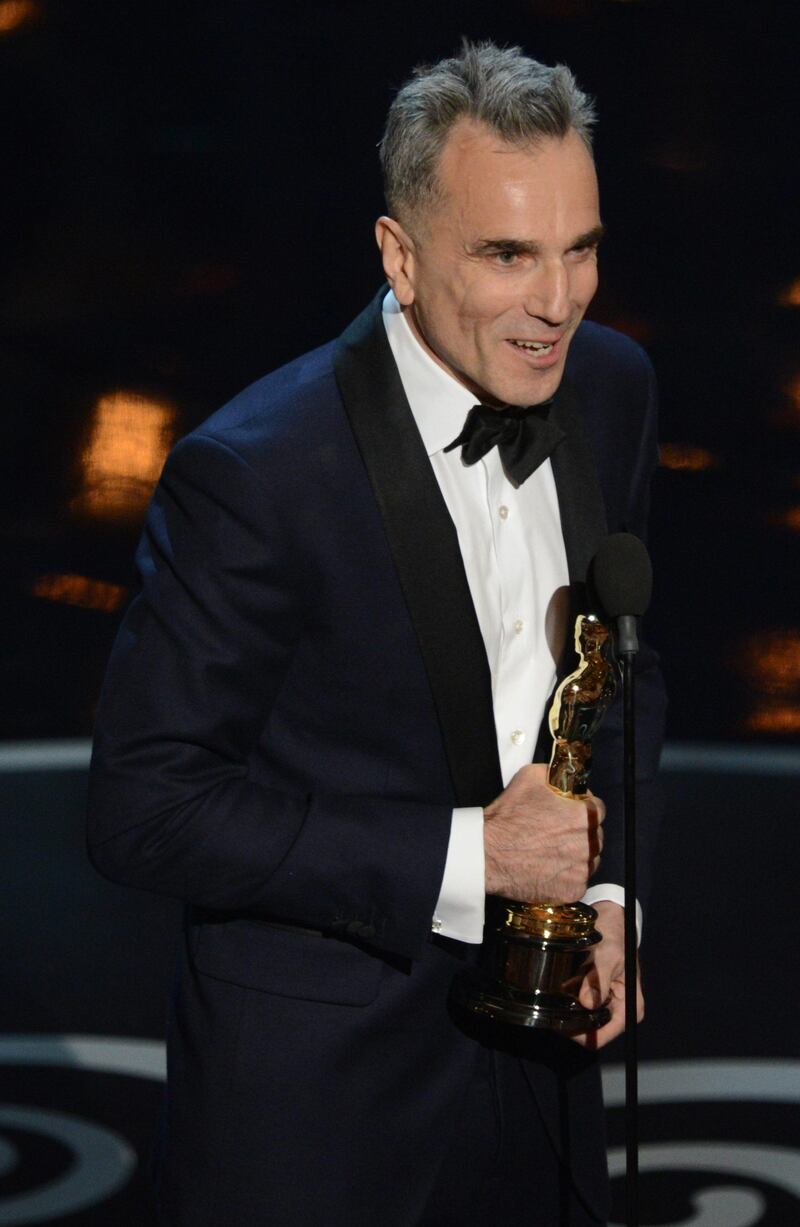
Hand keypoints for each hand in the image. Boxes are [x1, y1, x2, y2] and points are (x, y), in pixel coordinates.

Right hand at [483, 763, 603, 901]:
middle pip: (595, 836)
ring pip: (589, 860)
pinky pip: (578, 882)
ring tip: (552, 852)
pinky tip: (549, 869)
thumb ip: (556, 775)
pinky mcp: (573, 890)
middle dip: (581, 833)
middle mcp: (588, 843)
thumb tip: (566, 777)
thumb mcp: (530, 777)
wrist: (488, 854)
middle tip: (557, 834)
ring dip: (576, 856)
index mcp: (583, 814)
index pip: (598, 809)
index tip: (571, 813)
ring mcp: (582, 869)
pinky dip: (566, 877)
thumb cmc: (507, 817)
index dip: (583, 809)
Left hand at [571, 900, 643, 1049]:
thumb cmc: (616, 936)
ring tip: (558, 991)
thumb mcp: (609, 955)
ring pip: (581, 1018)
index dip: (582, 1035)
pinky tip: (560, 985)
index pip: (603, 1036)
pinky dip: (567, 998)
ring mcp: (605, 1002)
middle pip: (591, 1030)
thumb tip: (588, 1004)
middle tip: (554, 1006)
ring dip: (567, 1009)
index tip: (561, 1025)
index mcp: (629, 1007)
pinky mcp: (594, 993)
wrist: (610, 918)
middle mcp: (618, 1009)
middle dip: (572, 1021)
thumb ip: (598, 979)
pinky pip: (576, 1004)